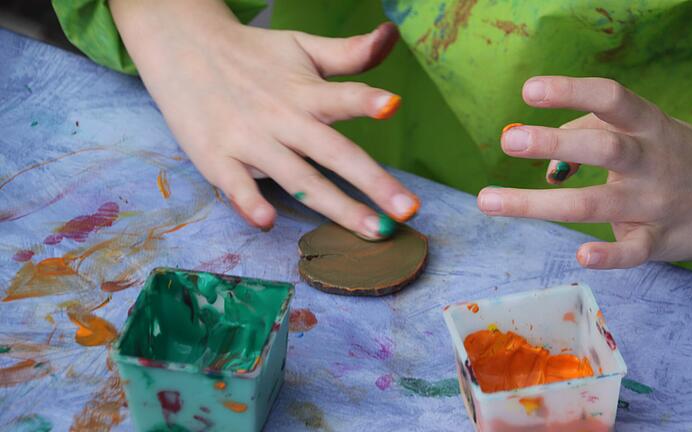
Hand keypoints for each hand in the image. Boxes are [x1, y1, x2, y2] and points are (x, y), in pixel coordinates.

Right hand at [110, 0, 418, 238]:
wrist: (181, 46)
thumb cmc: (252, 55)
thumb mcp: (301, 47)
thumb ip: (348, 52)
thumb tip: (391, 36)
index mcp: (304, 91)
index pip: (339, 96)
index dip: (364, 101)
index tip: (392, 106)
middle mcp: (281, 117)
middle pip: (332, 152)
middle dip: (373, 182)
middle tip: (406, 210)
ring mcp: (249, 140)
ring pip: (298, 177)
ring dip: (335, 206)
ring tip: (371, 230)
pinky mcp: (216, 158)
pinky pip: (235, 185)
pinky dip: (249, 202)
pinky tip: (266, 221)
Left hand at [478, 76, 691, 267]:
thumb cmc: (676, 156)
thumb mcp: (644, 131)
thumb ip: (590, 134)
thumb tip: (548, 170)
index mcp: (648, 125)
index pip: (611, 99)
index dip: (571, 90)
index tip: (528, 90)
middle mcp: (651, 160)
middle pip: (603, 147)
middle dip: (554, 142)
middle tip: (509, 139)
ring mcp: (657, 203)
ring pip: (596, 203)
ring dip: (540, 204)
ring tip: (490, 201)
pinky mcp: (662, 241)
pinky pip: (634, 251)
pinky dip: (609, 255)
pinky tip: (581, 254)